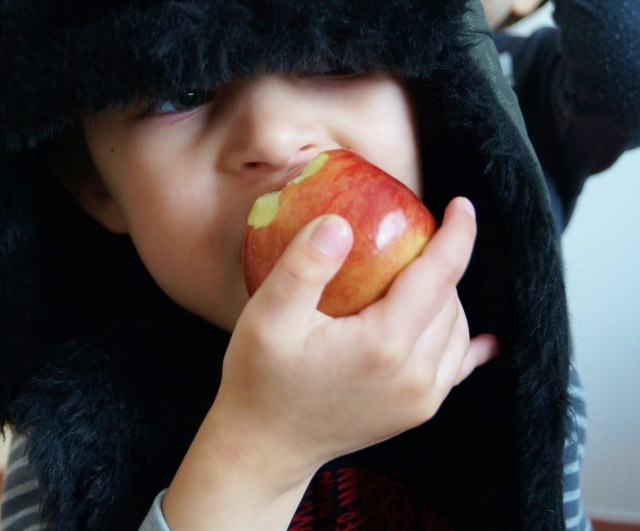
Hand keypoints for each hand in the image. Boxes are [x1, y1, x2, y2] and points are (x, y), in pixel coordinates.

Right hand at [163, 197, 497, 529]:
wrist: (264, 449)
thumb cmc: (259, 379)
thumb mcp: (267, 317)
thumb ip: (303, 267)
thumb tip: (339, 223)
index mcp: (382, 344)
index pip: (438, 276)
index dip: (456, 236)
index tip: (460, 205)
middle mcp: (414, 375)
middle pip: (450, 301)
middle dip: (442, 262)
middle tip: (412, 239)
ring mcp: (420, 399)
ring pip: (456, 331)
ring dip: (446, 297)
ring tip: (416, 276)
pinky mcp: (416, 412)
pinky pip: (456, 368)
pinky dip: (464, 343)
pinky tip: (480, 340)